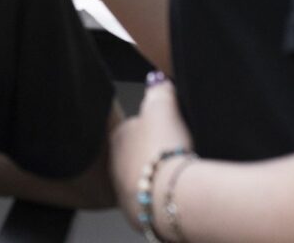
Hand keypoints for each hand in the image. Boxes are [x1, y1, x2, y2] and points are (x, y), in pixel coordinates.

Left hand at [110, 77, 195, 229]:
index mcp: (118, 136)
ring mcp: (124, 191)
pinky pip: (151, 201)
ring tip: (179, 177)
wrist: (171, 194)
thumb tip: (156, 79)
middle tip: (177, 156)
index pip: (134, 128)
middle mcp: (114, 164)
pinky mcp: (137, 213)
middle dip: (154, 156)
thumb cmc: (165, 149)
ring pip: (143, 179)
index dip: (155, 130)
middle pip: (137, 155)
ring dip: (158, 178)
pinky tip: (176, 195)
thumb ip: (160, 90)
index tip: (171, 134)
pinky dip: (162, 197)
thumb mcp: (163, 107)